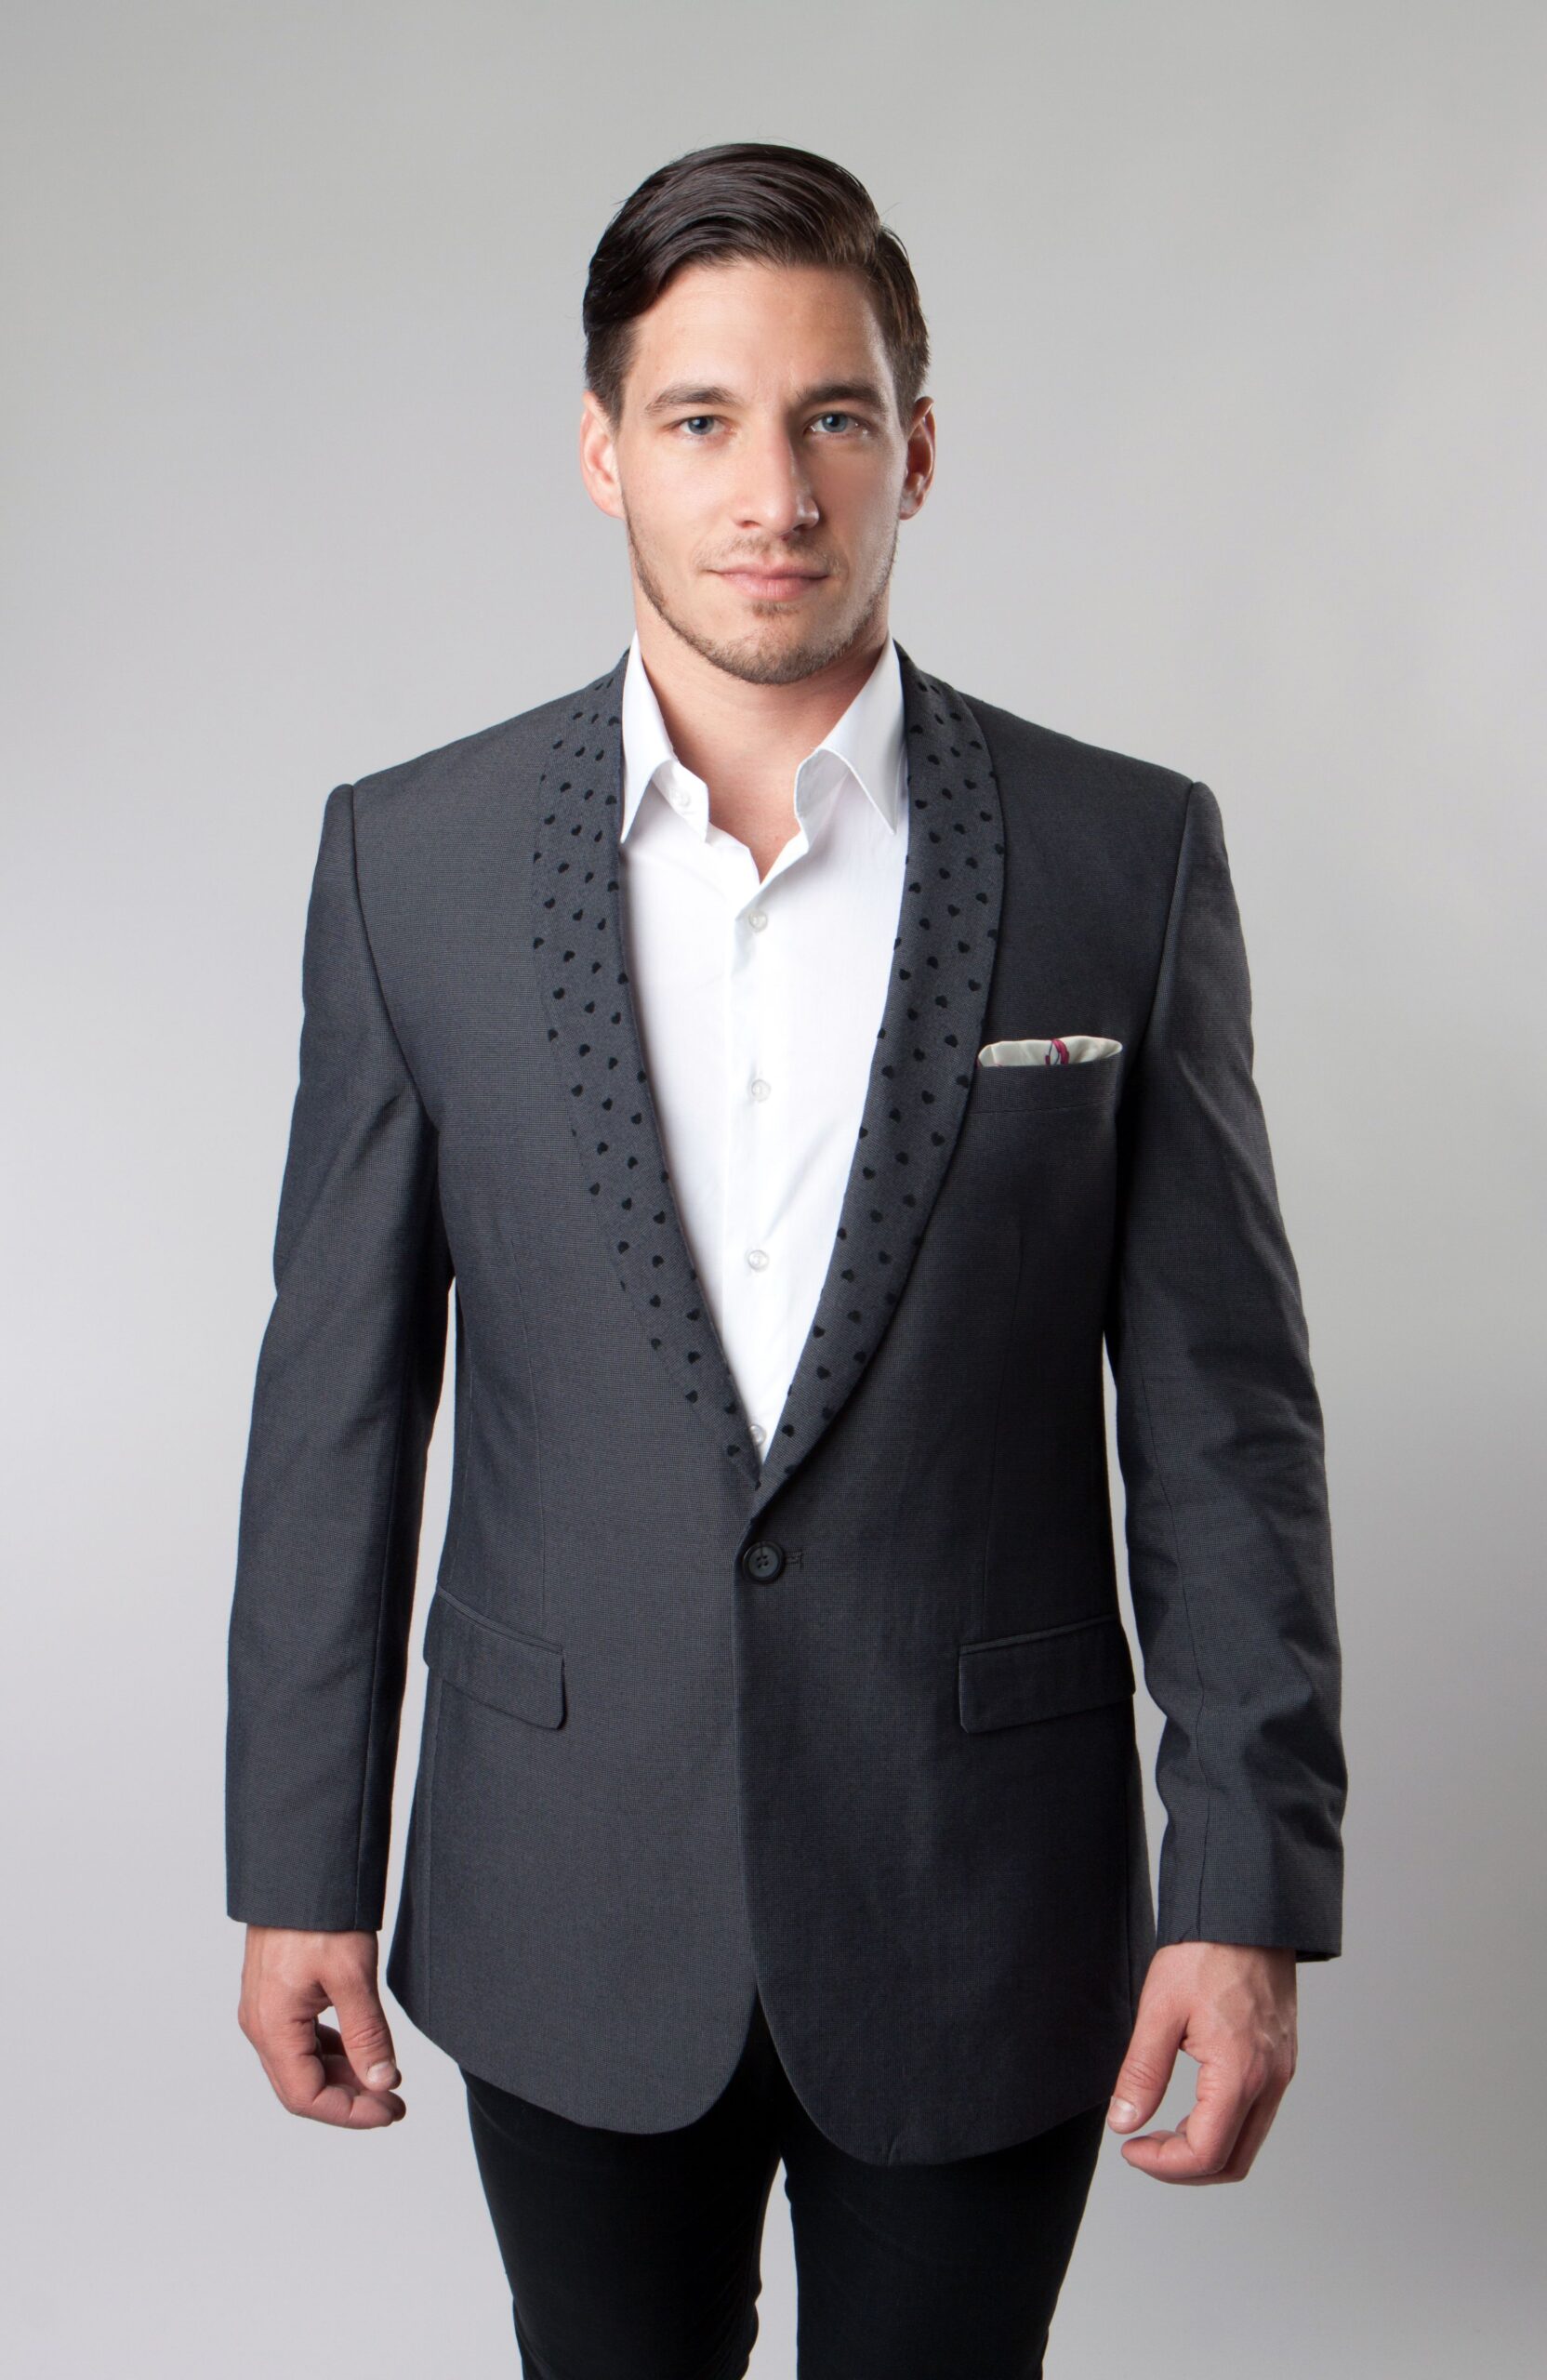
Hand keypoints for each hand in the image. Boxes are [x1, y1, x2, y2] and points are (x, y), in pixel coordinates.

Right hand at [237, 1926, 405, 2127]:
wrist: (298, 1866)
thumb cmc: (320, 1914)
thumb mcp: (352, 1975)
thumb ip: (367, 2035)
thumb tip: (382, 2082)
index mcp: (272, 2026)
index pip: (306, 2097)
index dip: (350, 2113)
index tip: (390, 2111)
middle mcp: (260, 2024)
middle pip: (301, 2087)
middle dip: (349, 2102)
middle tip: (395, 2105)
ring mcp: (266, 2009)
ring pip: (302, 2065)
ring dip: (342, 2078)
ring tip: (385, 2081)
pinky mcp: (277, 1995)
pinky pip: (302, 2040)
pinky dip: (333, 2052)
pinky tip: (363, 2051)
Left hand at [1106, 1942, 1296, 2181]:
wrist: (1248, 1912)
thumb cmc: (1205, 1951)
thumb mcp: (1159, 2010)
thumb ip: (1142, 2073)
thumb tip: (1124, 2122)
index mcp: (1240, 2073)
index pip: (1207, 2154)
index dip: (1163, 2165)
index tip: (1130, 2148)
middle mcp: (1270, 2080)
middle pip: (1233, 2162)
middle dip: (1184, 2167)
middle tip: (1143, 2147)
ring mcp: (1280, 2071)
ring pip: (1248, 2142)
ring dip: (1205, 2149)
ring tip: (1161, 2127)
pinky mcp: (1281, 2059)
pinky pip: (1257, 2115)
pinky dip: (1224, 2126)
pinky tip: (1192, 2105)